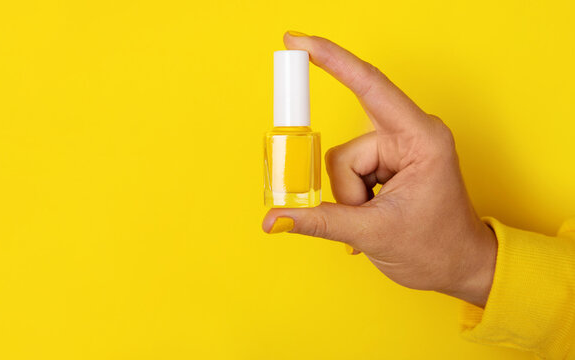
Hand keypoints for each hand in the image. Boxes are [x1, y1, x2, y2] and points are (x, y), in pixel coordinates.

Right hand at [263, 32, 496, 307]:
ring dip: (349, 198)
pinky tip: (374, 213)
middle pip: (345, 150)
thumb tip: (273, 218)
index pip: (369, 86)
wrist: (462, 266)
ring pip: (342, 164)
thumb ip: (319, 221)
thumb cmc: (437, 248)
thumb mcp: (373, 235)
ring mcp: (397, 147)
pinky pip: (348, 171)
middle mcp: (409, 135)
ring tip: (376, 219)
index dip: (331, 59)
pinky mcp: (388, 160)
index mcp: (420, 138)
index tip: (297, 42)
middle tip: (362, 213)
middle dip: (346, 191)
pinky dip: (351, 197)